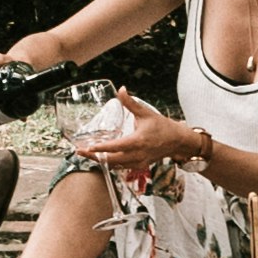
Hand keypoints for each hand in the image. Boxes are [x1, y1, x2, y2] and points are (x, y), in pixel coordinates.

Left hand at [77, 104, 215, 179]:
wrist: (177, 141)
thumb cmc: (162, 126)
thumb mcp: (145, 113)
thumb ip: (130, 102)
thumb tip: (120, 89)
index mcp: (138, 141)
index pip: (116, 147)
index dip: (101, 148)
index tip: (88, 147)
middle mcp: (137, 155)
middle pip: (112, 160)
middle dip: (95, 157)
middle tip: (79, 151)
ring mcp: (138, 162)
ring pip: (115, 166)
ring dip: (100, 161)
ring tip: (85, 155)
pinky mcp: (139, 166)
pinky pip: (121, 167)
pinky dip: (110, 164)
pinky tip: (100, 159)